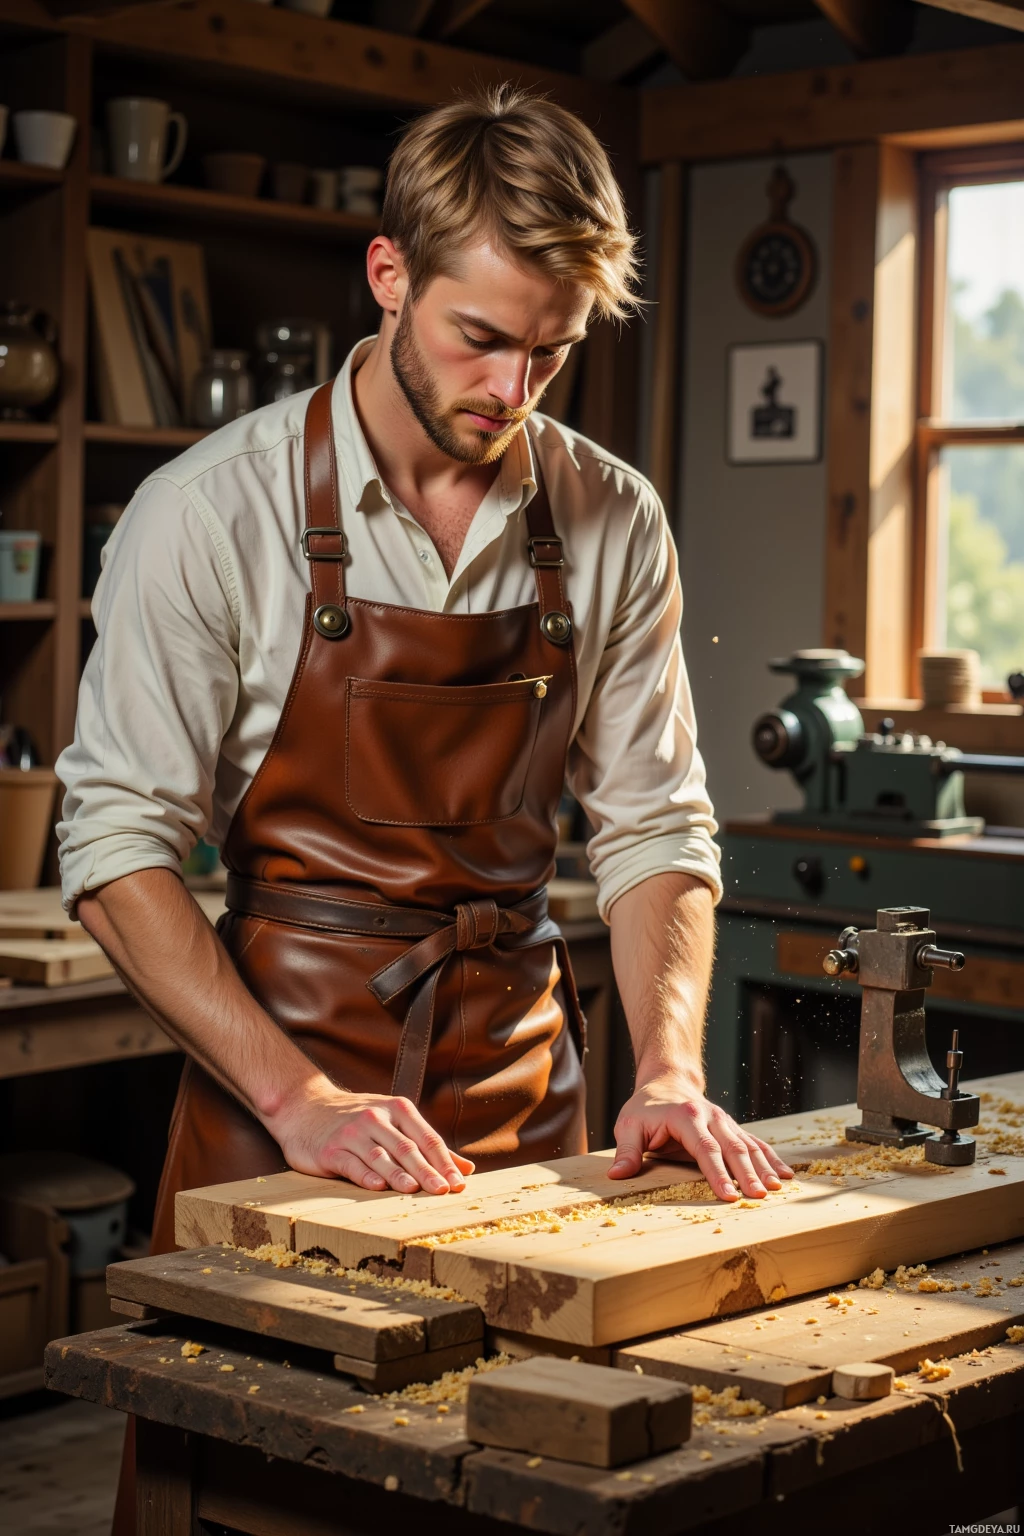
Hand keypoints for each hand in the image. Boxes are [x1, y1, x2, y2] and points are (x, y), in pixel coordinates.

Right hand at [267, 1079, 473, 1194]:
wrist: (305, 1108)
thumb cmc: (358, 1120)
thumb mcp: (394, 1123)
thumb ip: (428, 1146)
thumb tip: (467, 1170)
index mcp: (397, 1109)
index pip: (426, 1137)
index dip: (444, 1161)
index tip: (458, 1183)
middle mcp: (376, 1118)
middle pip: (406, 1147)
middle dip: (427, 1171)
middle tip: (443, 1191)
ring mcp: (352, 1132)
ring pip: (380, 1156)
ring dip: (398, 1174)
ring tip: (414, 1189)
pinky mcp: (330, 1149)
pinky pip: (350, 1163)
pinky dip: (364, 1175)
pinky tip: (376, 1187)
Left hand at [609, 1070, 792, 1201]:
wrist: (667, 1081)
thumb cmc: (645, 1108)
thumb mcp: (628, 1124)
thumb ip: (627, 1150)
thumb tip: (617, 1175)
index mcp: (686, 1117)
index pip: (705, 1149)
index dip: (717, 1173)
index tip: (728, 1195)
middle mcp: (711, 1117)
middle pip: (733, 1148)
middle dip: (747, 1174)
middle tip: (758, 1197)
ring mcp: (725, 1121)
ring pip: (748, 1145)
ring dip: (764, 1167)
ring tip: (777, 1189)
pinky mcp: (732, 1128)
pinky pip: (755, 1142)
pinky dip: (771, 1158)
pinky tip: (785, 1174)